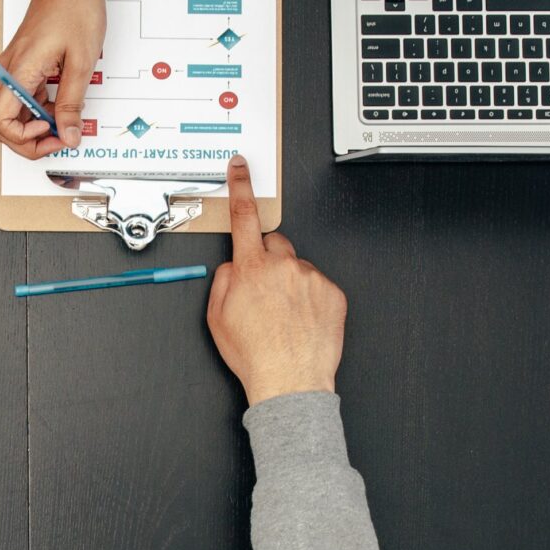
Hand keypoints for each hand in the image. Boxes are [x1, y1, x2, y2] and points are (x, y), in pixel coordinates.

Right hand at [0, 0, 105, 156]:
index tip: (51, 137)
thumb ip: (72, 103)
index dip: (23, 139)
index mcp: (20, 70)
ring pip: (15, 110)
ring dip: (37, 123)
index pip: (0, 122)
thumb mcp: (81, 61)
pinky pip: (24, 95)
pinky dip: (41, 107)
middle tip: (61, 136)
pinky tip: (63, 102)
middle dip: (30, 138)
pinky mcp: (23, 62)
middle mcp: (10, 69)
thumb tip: (67, 134)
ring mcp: (14, 66)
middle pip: (3, 122)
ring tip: (66, 119)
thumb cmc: (75, 6)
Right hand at [206, 157, 346, 404]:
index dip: (241, 187)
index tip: (241, 168)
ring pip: (297, 267)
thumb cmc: (255, 355)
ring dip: (290, 283)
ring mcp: (311, 278)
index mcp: (251, 269)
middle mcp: (283, 267)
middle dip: (267, 258)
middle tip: (264, 290)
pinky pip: (318, 284)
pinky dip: (310, 298)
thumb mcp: (217, 317)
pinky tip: (302, 321)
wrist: (290, 381)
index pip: (244, 216)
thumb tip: (234, 266)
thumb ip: (223, 280)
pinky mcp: (333, 293)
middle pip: (274, 243)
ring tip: (284, 316)